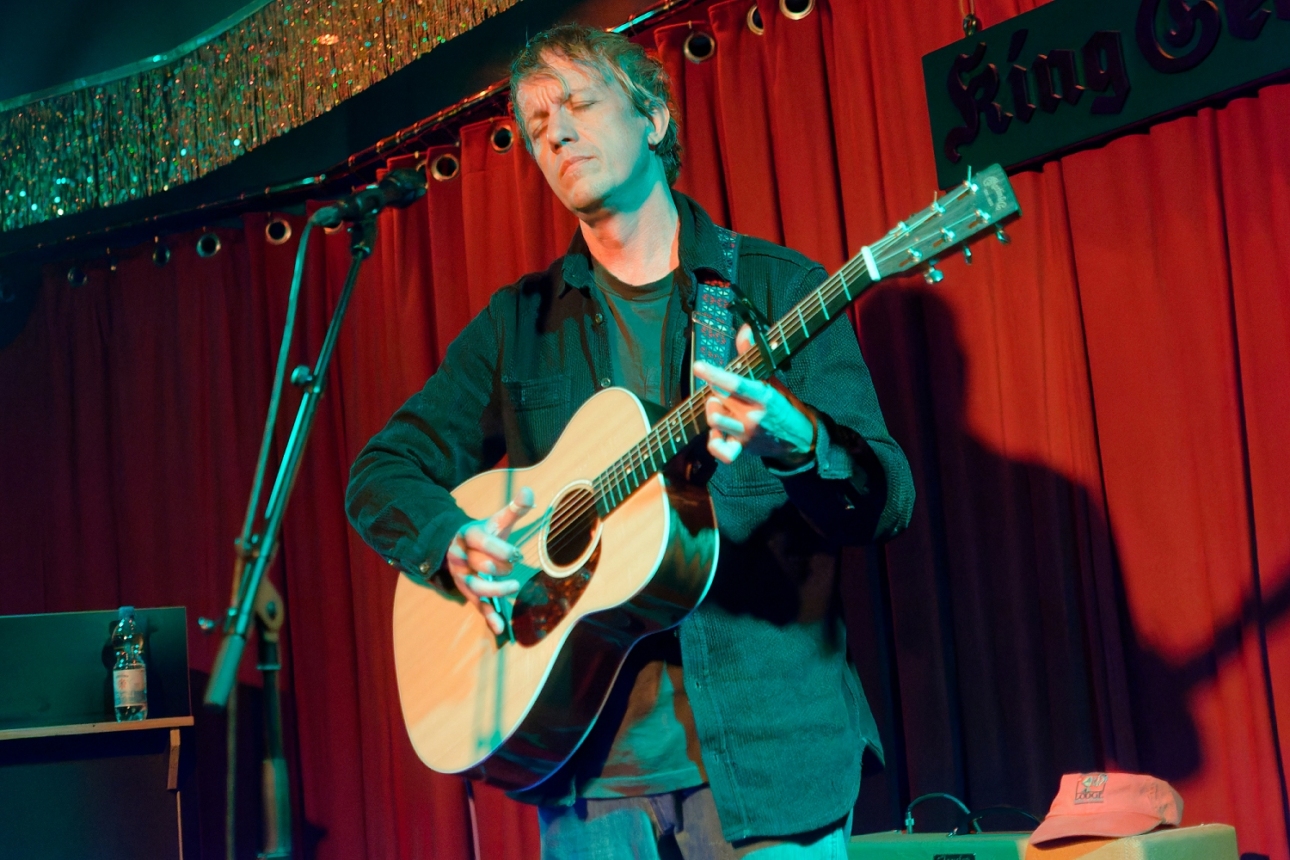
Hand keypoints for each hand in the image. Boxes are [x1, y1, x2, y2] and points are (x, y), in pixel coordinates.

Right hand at [445, 487, 533, 634]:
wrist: (456, 546)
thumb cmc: (485, 532)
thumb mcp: (497, 519)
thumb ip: (514, 508)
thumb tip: (529, 492)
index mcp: (469, 535)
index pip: (482, 543)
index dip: (500, 549)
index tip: (516, 552)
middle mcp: (462, 557)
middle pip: (481, 565)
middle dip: (500, 565)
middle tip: (513, 563)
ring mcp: (463, 577)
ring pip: (476, 587)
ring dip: (495, 590)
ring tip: (513, 586)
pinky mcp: (467, 593)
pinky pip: (478, 607)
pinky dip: (489, 618)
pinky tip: (501, 628)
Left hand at [692, 324, 815, 465]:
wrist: (797, 440)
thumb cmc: (782, 406)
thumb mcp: (771, 380)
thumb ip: (752, 355)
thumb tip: (744, 329)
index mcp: (763, 396)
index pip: (735, 384)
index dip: (714, 374)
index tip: (699, 366)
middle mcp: (753, 416)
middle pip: (719, 398)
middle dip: (716, 390)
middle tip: (724, 388)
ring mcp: (746, 434)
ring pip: (715, 420)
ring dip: (713, 410)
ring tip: (720, 407)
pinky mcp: (742, 448)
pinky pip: (720, 450)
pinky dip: (714, 442)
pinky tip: (717, 432)